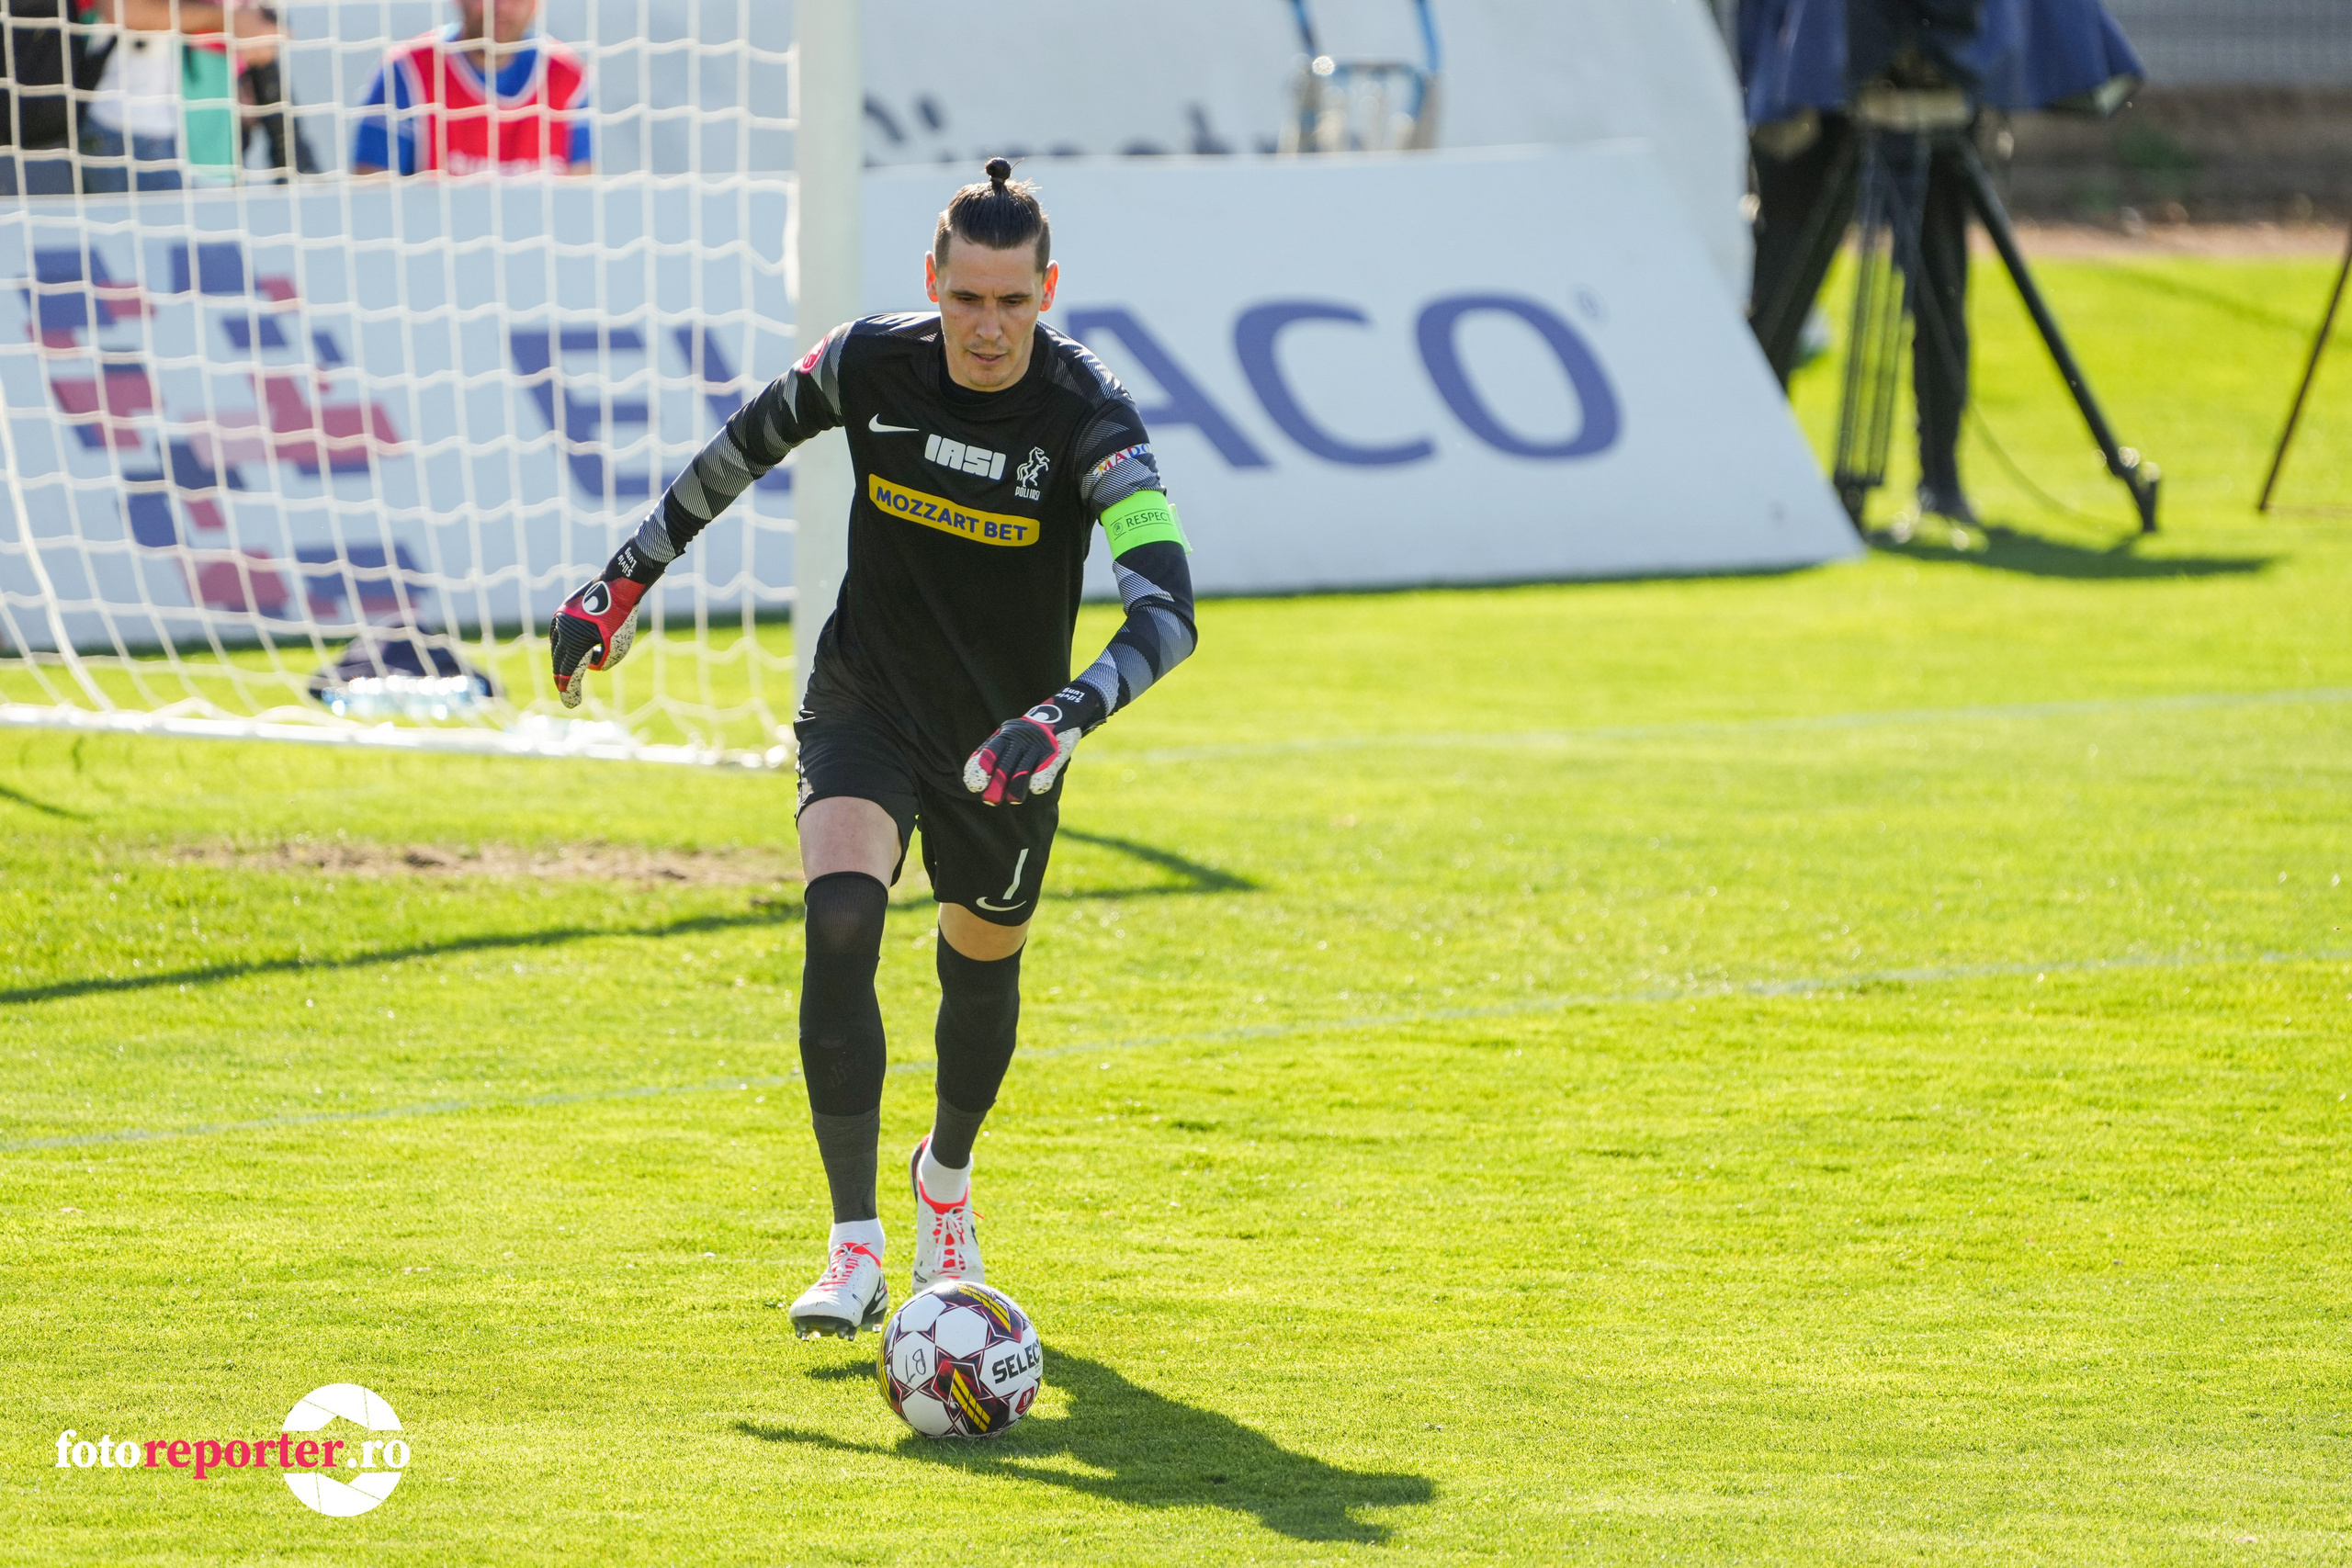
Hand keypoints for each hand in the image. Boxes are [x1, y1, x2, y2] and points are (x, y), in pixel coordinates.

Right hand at [549, 576, 643, 707]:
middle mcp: (563, 630)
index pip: (568, 672)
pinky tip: (564, 650)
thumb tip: (592, 663)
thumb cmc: (623, 616)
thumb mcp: (619, 647)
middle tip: (566, 692)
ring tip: (566, 673)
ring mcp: (561, 618)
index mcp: (574, 642)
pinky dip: (562, 644)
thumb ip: (604, 662)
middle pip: (560, 661)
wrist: (620, 583)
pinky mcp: (564, 610)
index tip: (570, 704)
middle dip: (563, 678)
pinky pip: (559, 632)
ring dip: (562, 660)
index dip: (569, 690)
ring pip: (558, 646)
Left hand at [963, 698, 1084, 805]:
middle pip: (1005, 764)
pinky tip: (1035, 789)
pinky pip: (1046, 769)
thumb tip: (970, 779)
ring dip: (1016, 787)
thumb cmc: (1025, 736)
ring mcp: (1037, 746)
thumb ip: (989, 755)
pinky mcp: (1054, 754)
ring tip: (1012, 801)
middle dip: (997, 784)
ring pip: (1024, 769)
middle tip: (990, 800)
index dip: (980, 768)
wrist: (1060, 715)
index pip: (989, 752)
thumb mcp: (1005, 737)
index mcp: (1004, 736)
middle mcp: (1019, 740)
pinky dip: (1040, 780)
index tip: (974, 786)